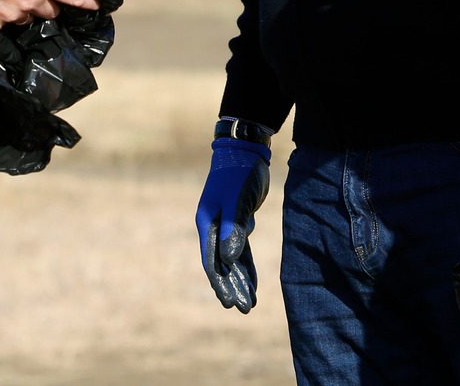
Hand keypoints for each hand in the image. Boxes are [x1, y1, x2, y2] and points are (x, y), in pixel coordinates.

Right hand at [197, 137, 270, 312]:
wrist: (245, 151)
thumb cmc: (238, 174)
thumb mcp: (236, 201)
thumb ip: (233, 229)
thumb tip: (229, 259)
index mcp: (207, 224)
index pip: (212, 261)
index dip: (221, 283)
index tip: (229, 302)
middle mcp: (213, 228)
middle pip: (222, 264)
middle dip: (232, 287)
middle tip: (244, 309)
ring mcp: (225, 226)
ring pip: (233, 259)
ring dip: (241, 280)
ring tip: (250, 303)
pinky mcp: (238, 222)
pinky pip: (241, 250)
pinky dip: (247, 265)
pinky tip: (252, 282)